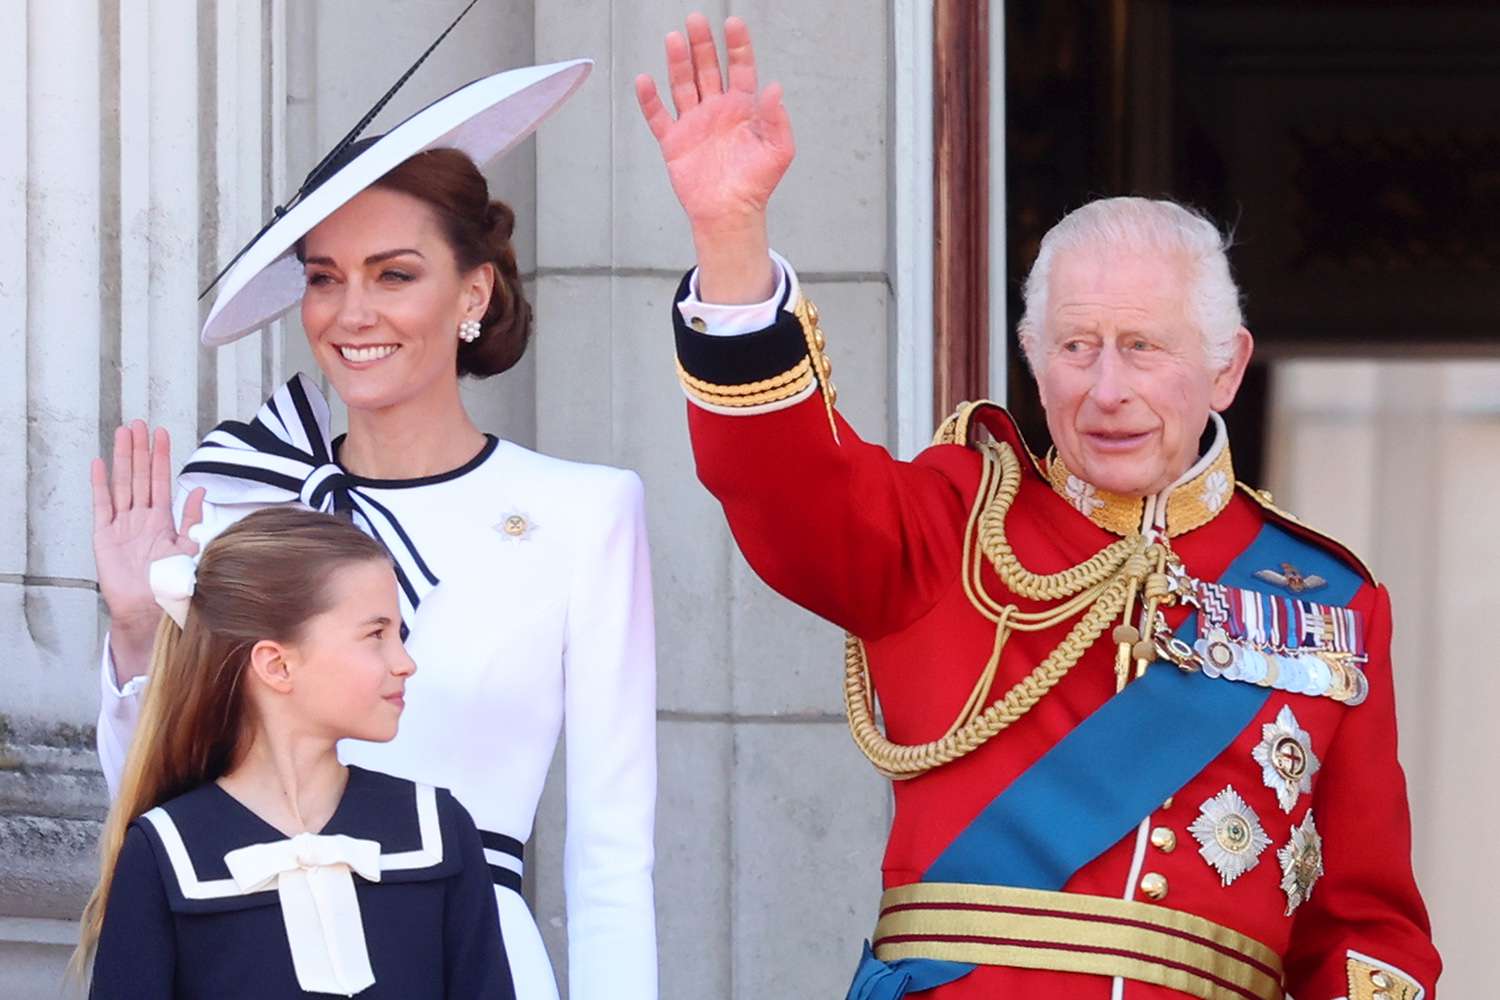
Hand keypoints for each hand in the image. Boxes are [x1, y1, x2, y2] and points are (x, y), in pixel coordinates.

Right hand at [90, 421, 204, 680]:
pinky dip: (100, 485)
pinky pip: (102, 506)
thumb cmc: (171, 586)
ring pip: (122, 484)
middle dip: (140, 450)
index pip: (162, 482)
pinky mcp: (104, 536)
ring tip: (122, 433)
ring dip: (122, 459)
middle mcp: (142, 519)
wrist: (149, 611)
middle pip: (140, 477)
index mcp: (163, 521)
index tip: (162, 434)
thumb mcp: (190, 551)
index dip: (161, 458)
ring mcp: (122, 525)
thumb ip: (193, 520)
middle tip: (139, 423)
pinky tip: (100, 464)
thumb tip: (202, 490)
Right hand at [636, 14, 793, 301]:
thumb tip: (775, 89)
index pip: (740, 69)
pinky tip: (645, 80)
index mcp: (742, 109)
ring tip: (674, 39)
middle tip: (696, 20)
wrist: (730, 214)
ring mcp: (694, 124)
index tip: (733, 24)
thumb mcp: (778, 151)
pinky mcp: (674, 142)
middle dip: (702, 44)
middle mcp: (716, 110)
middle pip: (707, 69)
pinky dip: (650, 100)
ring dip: (678, 63)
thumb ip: (777, 119)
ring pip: (683, 85)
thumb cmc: (756, 185)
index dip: (737, 46)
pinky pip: (659, 116)